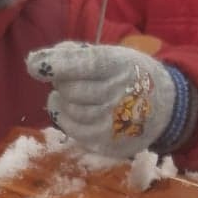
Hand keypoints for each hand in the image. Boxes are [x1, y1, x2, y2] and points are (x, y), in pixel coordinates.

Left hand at [27, 41, 179, 157]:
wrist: (164, 108)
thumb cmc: (129, 75)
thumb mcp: (112, 55)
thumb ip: (76, 54)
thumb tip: (38, 61)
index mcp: (121, 65)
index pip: (86, 64)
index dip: (58, 65)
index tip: (33, 64)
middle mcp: (119, 95)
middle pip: (71, 90)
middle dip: (62, 83)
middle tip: (68, 79)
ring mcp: (114, 123)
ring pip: (69, 110)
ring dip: (63, 101)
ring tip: (73, 95)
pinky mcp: (107, 143)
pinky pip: (72, 129)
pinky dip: (64, 118)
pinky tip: (70, 109)